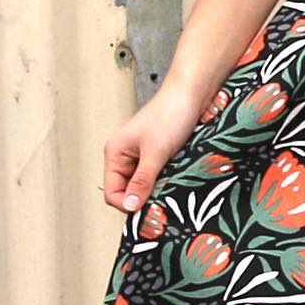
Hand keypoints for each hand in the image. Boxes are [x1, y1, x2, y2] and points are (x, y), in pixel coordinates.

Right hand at [103, 78, 210, 213]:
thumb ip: (142, 181)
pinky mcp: (158, 155)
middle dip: (143, 198)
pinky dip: (165, 181)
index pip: (112, 192)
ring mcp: (141, 156)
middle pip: (127, 191)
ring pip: (144, 185)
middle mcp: (125, 156)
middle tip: (162, 201)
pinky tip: (176, 180)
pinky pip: (157, 177)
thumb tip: (130, 206)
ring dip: (156, 189)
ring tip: (171, 187)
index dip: (128, 204)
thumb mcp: (155, 152)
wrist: (192, 93)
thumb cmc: (170, 114)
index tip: (148, 210)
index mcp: (115, 153)